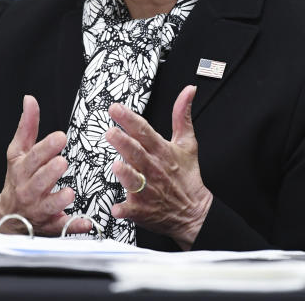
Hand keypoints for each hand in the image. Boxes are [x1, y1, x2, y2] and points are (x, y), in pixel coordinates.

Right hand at [0, 95, 90, 235]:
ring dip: (58, 200)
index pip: (33, 158)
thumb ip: (27, 126)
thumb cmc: (18, 177)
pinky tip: (86, 224)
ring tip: (69, 192)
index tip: (60, 137)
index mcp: (22, 170)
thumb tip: (30, 99)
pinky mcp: (50, 226)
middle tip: (63, 162)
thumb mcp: (18, 152)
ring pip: (48, 206)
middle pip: (38, 181)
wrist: (8, 217)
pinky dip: (73, 227)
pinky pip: (62, 229)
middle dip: (50, 172)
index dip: (46, 148)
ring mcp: (39, 210)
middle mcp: (28, 190)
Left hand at [106, 85, 211, 249]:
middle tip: (110, 132)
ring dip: (126, 174)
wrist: (194, 212)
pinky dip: (123, 210)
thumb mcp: (187, 143)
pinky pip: (130, 210)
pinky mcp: (142, 209)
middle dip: (123, 143)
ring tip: (116, 166)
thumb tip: (188, 90)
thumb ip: (182, 115)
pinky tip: (116, 209)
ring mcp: (148, 190)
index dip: (130, 119)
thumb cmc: (187, 177)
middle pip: (136, 153)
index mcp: (162, 151)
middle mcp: (153, 169)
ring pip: (134, 180)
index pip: (144, 131)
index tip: (116, 108)